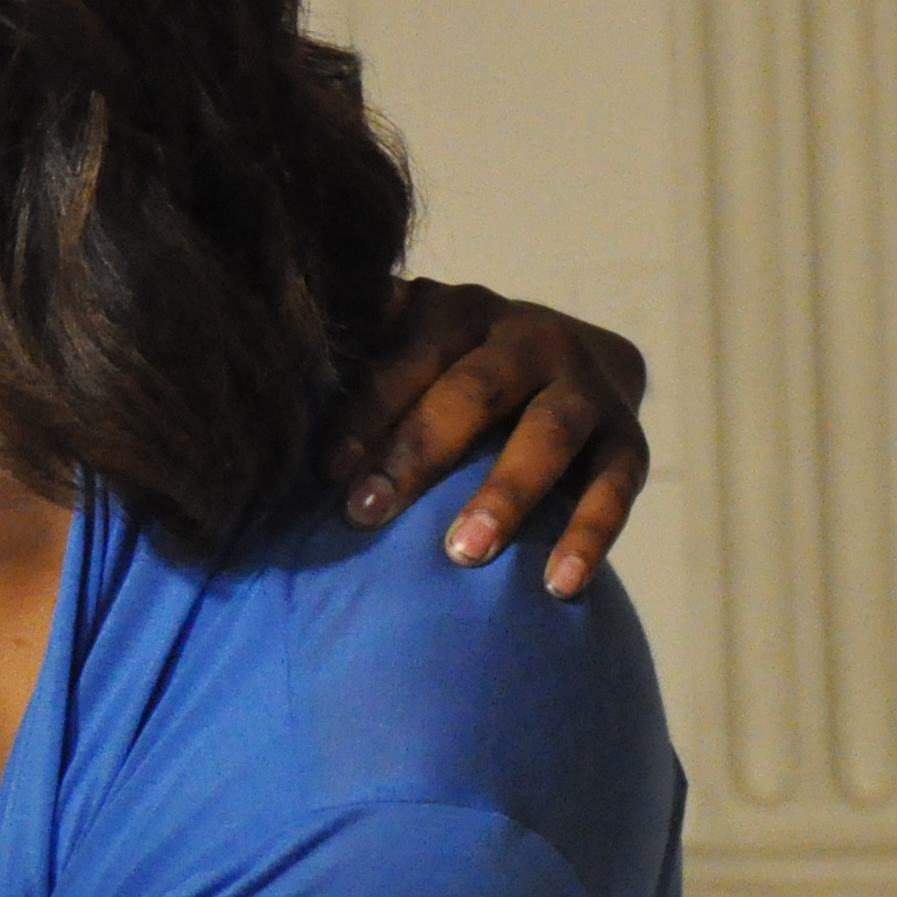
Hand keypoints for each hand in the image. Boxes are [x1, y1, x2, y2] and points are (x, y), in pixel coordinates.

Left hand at [322, 281, 650, 599]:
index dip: (365, 411)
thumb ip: (352, 356)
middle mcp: (527, 335)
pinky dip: (589, 537)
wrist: (578, 357)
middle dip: (416, 455)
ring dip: (505, 494)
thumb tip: (267, 373)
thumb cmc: (453, 367)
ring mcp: (585, 385)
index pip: (407, 356)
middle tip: (365, 515)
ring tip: (462, 554)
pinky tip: (559, 587)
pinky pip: (615, 487)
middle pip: (472, 392)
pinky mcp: (629, 437)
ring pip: (548, 435)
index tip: (326, 472)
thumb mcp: (407, 343)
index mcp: (458, 310)